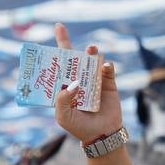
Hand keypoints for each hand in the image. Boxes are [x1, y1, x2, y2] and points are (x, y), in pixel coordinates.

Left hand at [50, 23, 120, 145]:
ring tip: (91, 49)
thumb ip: (62, 100)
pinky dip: (106, 66)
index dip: (56, 50)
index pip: (59, 66)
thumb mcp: (63, 116)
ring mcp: (94, 80)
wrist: (102, 135)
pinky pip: (107, 70)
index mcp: (65, 86)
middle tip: (60, 28)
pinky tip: (104, 67)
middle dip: (67, 43)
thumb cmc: (79, 127)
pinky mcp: (109, 83)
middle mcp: (79, 80)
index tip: (56, 30)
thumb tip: (72, 83)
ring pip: (91, 61)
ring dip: (90, 52)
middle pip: (73, 59)